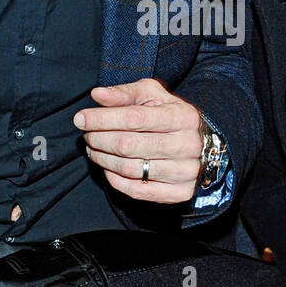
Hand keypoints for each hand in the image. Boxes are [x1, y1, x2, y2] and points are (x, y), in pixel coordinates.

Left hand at [74, 79, 205, 203]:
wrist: (204, 144)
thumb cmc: (172, 115)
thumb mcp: (154, 96)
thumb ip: (125, 93)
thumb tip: (96, 95)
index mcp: (182, 116)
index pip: (134, 118)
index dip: (102, 119)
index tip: (81, 119)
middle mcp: (187, 145)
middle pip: (128, 145)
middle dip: (99, 139)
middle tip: (87, 135)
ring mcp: (185, 172)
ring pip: (129, 168)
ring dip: (103, 159)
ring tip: (94, 149)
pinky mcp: (180, 193)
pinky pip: (137, 190)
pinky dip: (115, 180)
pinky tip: (109, 167)